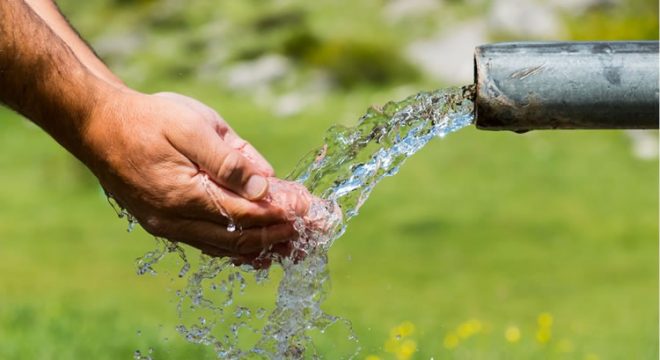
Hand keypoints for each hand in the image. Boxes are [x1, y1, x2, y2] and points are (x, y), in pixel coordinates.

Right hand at [81, 88, 306, 256]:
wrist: (98, 126)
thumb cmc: (149, 119)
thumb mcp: (193, 126)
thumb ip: (229, 159)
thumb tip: (265, 187)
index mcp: (185, 195)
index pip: (246, 215)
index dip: (282, 214)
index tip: (311, 210)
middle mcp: (176, 221)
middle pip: (241, 239)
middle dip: (281, 234)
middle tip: (314, 231)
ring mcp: (169, 227)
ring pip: (226, 248)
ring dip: (264, 246)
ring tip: (297, 245)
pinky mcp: (166, 225)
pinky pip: (210, 245)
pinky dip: (239, 247)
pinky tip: (261, 249)